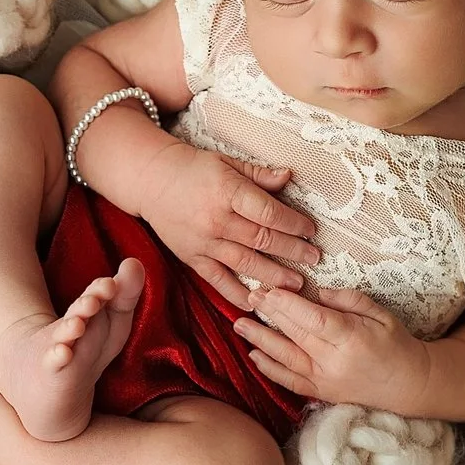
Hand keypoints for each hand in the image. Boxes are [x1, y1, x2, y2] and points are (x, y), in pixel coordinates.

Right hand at [130, 143, 320, 307]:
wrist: (150, 180)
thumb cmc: (193, 168)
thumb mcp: (227, 162)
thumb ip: (259, 174)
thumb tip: (289, 176)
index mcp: (228, 192)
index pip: (268, 213)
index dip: (293, 223)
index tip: (310, 230)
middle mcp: (217, 220)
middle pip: (262, 240)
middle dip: (292, 251)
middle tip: (314, 259)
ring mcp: (204, 242)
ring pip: (245, 263)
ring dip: (274, 276)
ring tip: (296, 285)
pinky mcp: (193, 258)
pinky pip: (218, 281)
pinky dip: (237, 294)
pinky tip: (256, 302)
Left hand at [233, 283, 426, 408]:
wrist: (408, 385)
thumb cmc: (397, 345)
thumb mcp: (381, 314)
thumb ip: (349, 300)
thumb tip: (319, 292)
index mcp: (352, 339)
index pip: (313, 319)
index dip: (288, 305)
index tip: (269, 290)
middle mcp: (334, 361)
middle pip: (295, 334)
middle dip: (270, 313)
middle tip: (250, 295)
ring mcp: (324, 380)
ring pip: (285, 358)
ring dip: (260, 340)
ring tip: (239, 323)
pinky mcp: (320, 393)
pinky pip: (289, 381)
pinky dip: (269, 369)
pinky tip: (253, 355)